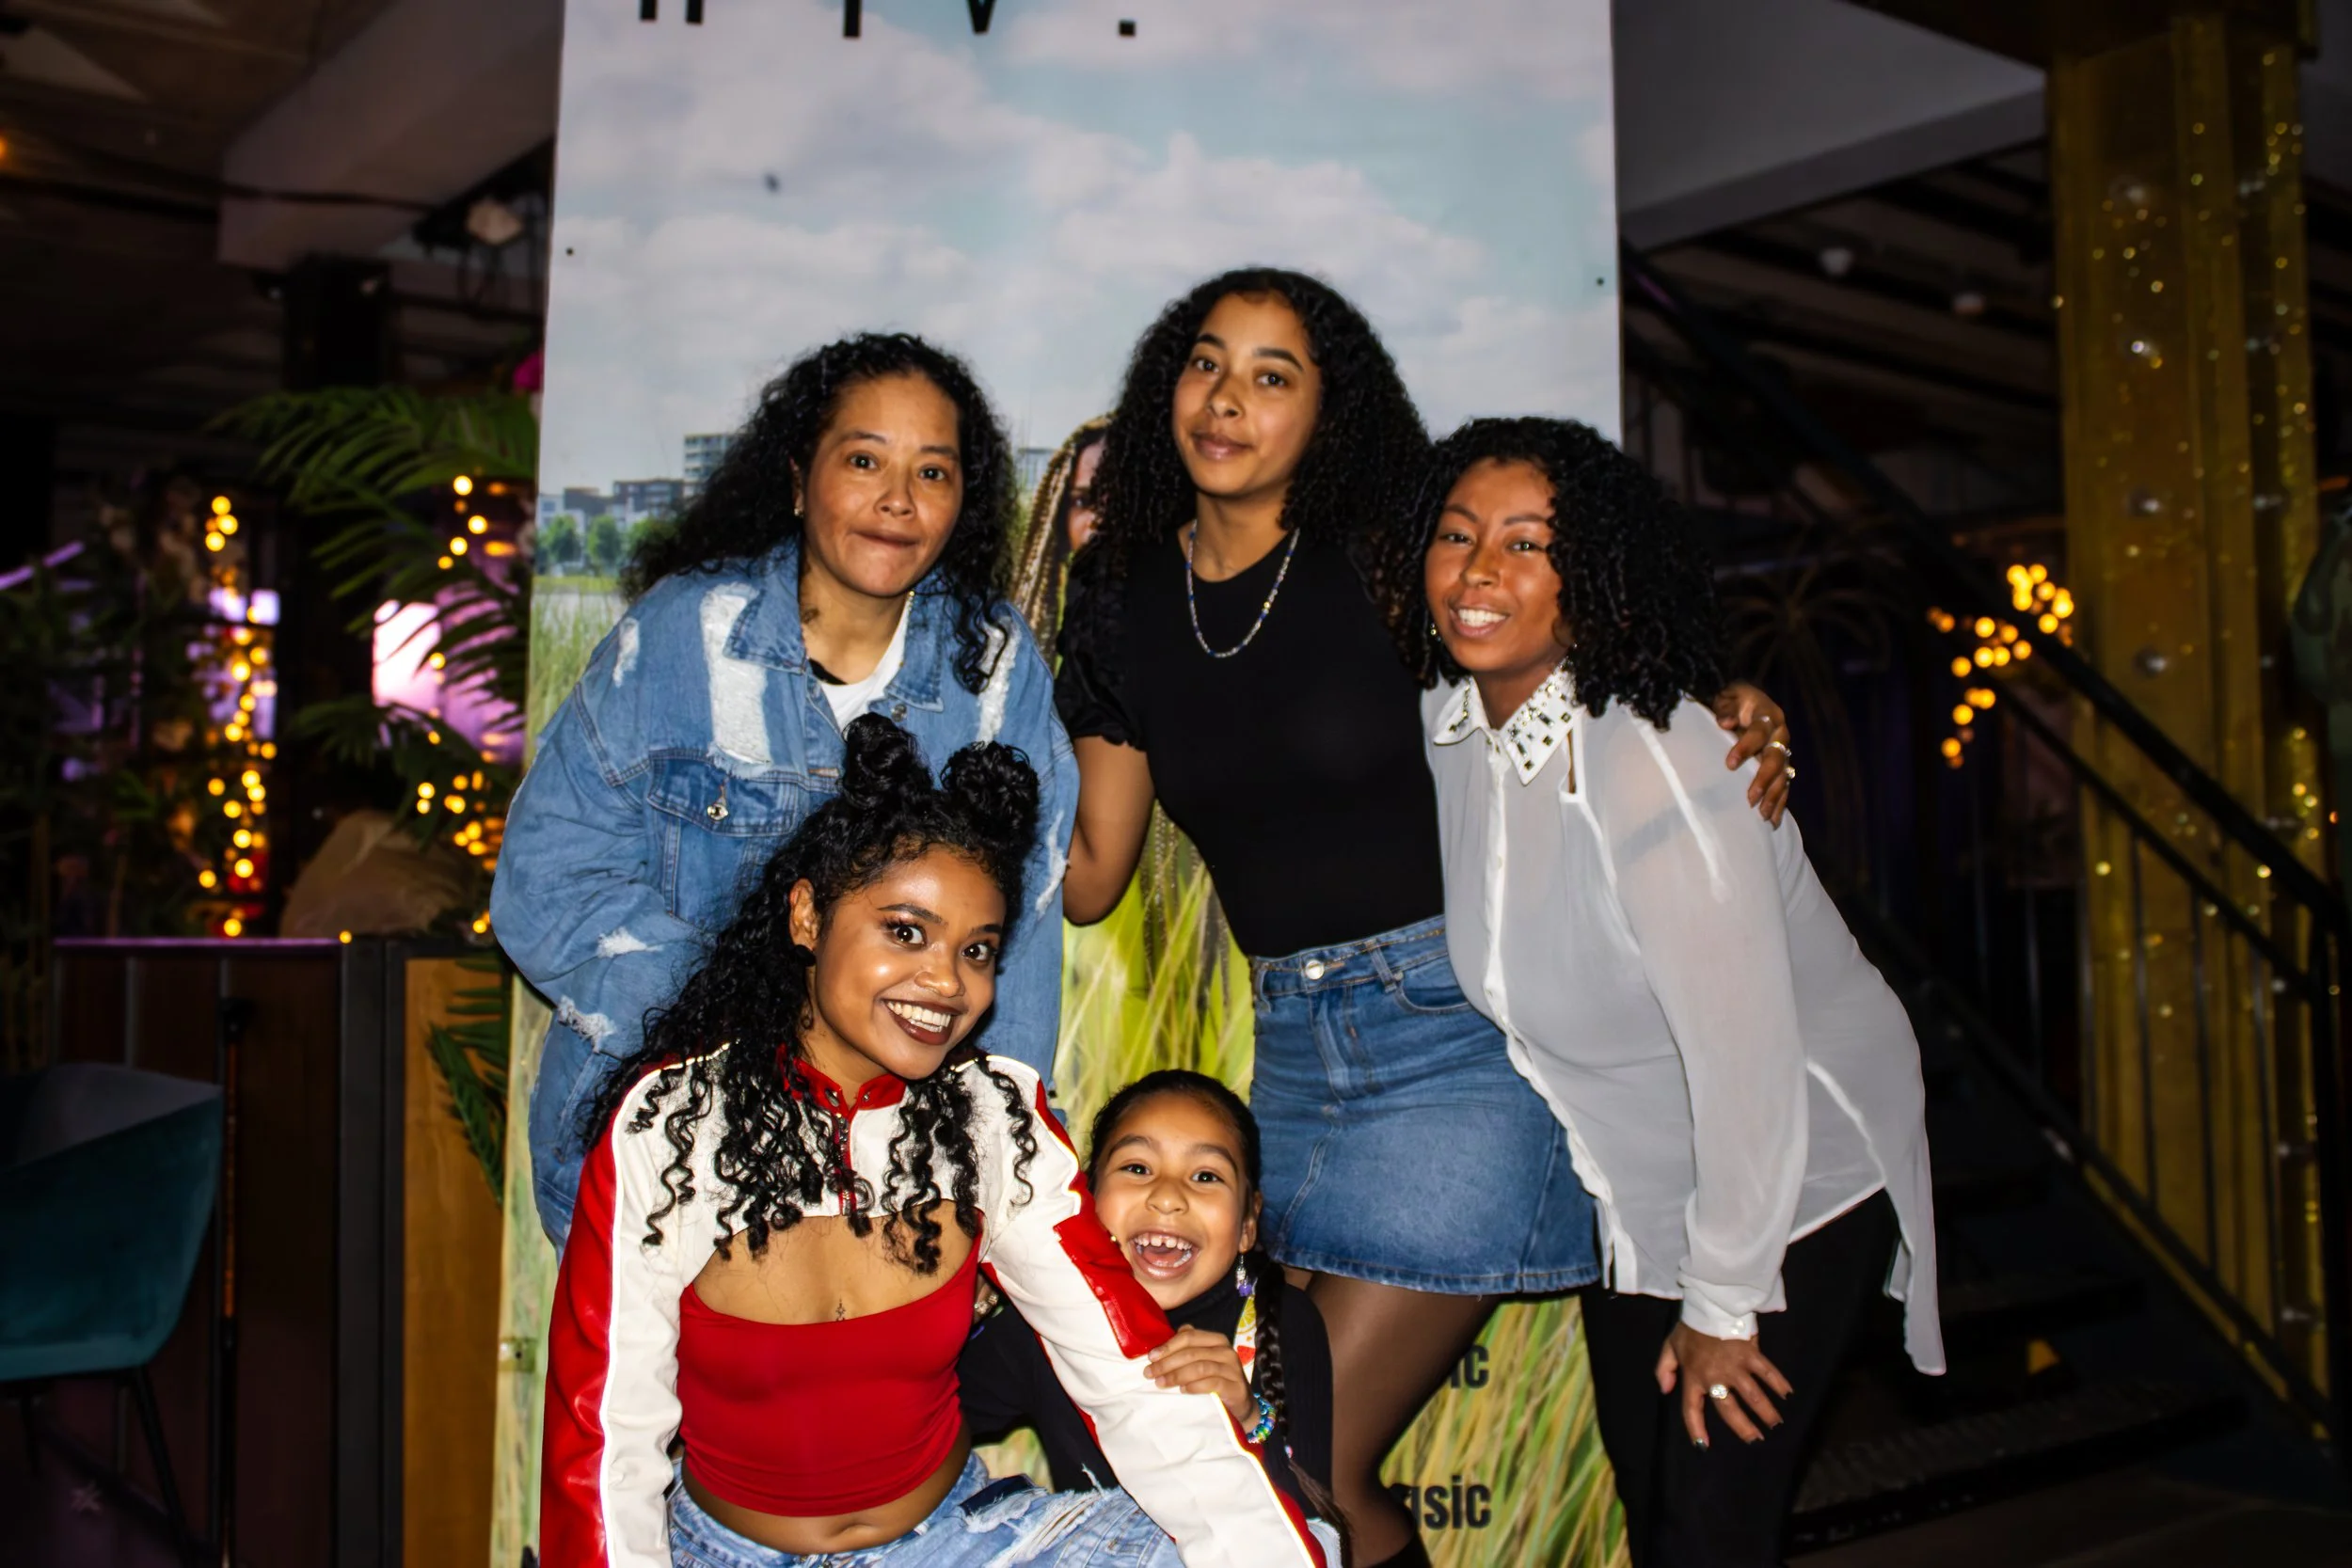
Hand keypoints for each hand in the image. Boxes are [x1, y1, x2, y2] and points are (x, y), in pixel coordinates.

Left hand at [1145, 1328, 1253, 1425]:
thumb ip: (1187, 1348)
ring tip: (1161, 1383)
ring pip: (1200, 1367)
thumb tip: (1162, 1343)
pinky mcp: (1235, 1386)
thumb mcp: (1202, 1360)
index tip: (1151, 1357)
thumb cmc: (1217, 1379)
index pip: (1189, 1336)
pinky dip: (1194, 1386)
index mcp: (1216, 1340)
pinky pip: (1212, 1383)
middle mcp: (1226, 1351)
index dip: (1168, 1345)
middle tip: (1149, 1373)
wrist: (1241, 1403)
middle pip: (1192, 1353)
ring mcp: (1232, 1369)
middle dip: (1167, 1363)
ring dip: (1177, 1375)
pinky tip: (1183, 1390)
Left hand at [1655, 1321, 1791, 1446]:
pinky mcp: (1751, 1354)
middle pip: (1730, 1410)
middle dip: (1743, 1428)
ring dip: (1765, 1411)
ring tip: (1775, 1424)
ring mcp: (1735, 1367)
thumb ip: (1663, 1369)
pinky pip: (1767, 1372)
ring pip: (1753, 1396)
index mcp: (1694, 1376)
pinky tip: (1788, 1395)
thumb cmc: (1690, 1328)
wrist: (1708, 1305)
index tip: (1703, 1446)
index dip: (1696, 1429)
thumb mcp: (1669, 1346)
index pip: (1692, 1409)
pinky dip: (1779, 1383)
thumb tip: (1665, 1391)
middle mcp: (1715, 1377)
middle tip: (1756, 1440)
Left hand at [1714, 682, 1792, 826]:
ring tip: (1762, 815)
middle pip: (1775, 758)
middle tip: (1750, 798)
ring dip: (1773, 796)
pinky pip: (1784, 786)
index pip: (1759, 732)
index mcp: (1768, 715)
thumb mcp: (1727, 697)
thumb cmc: (1732, 700)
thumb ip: (1726, 708)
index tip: (1730, 764)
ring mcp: (1783, 752)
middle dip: (1764, 779)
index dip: (1746, 747)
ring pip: (1783, 775)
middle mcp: (1780, 734)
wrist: (1745, 703)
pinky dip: (1780, 804)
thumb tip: (1724, 722)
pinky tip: (1773, 821)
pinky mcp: (1782, 766)